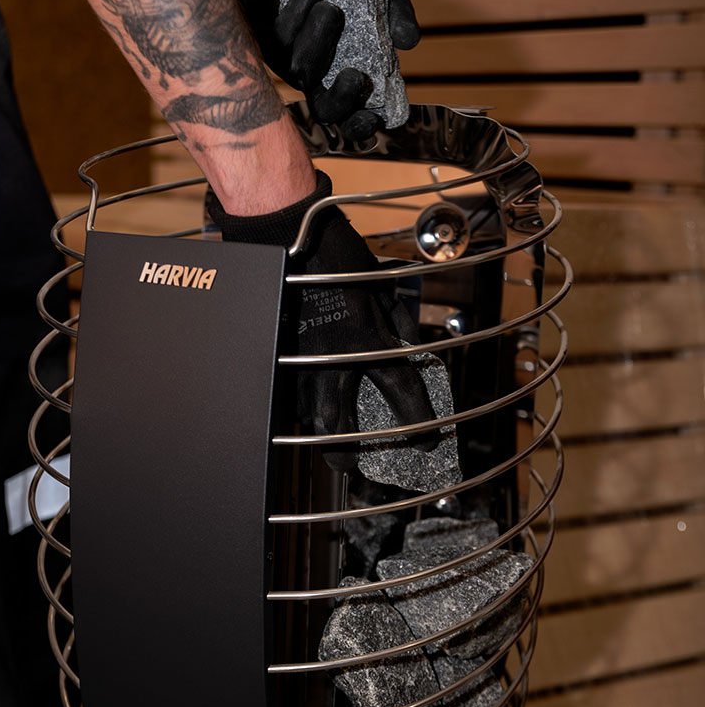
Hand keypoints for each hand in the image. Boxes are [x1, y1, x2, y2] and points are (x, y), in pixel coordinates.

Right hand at [206, 172, 435, 470]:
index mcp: (365, 340)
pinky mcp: (276, 355)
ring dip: (320, 436)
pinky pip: (286, 395)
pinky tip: (303, 413)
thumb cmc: (336, 256)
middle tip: (355, 467)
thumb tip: (405, 346)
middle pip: (337, 429)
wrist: (285, 239)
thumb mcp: (380, 288)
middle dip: (347, 456)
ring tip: (329, 448)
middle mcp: (332, 360)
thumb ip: (395, 322)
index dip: (418, 421)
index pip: (400, 392)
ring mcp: (299, 362)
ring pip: (306, 419)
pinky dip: (298, 409)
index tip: (429, 444)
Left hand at [214, 0, 418, 139]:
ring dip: (320, 42)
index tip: (372, 116)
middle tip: (353, 76)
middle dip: (342, 102)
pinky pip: (283, 40)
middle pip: (326, 111)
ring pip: (303, 73)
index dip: (362, 124)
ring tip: (330, 7)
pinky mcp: (267, 40)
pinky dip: (299, 14)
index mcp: (348, 68)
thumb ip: (395, 12)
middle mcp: (318, 73)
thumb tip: (410, 42)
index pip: (354, 113)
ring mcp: (290, 58)